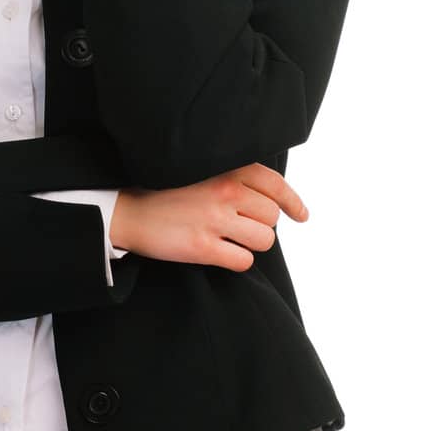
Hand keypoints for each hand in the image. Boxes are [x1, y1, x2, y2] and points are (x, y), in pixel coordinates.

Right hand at [108, 163, 309, 272]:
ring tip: (230, 240)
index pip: (275, 184)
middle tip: (240, 227)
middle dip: (261, 225)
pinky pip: (243, 261)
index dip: (294, 202)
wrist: (129, 211)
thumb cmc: (167, 193)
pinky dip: (236, 261)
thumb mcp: (201, 172)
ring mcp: (215, 219)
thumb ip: (234, 180)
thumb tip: (272, 201)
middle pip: (271, 216)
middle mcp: (225, 191)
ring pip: (263, 240)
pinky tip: (220, 253)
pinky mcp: (203, 247)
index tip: (301, 216)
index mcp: (226, 170)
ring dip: (251, 244)